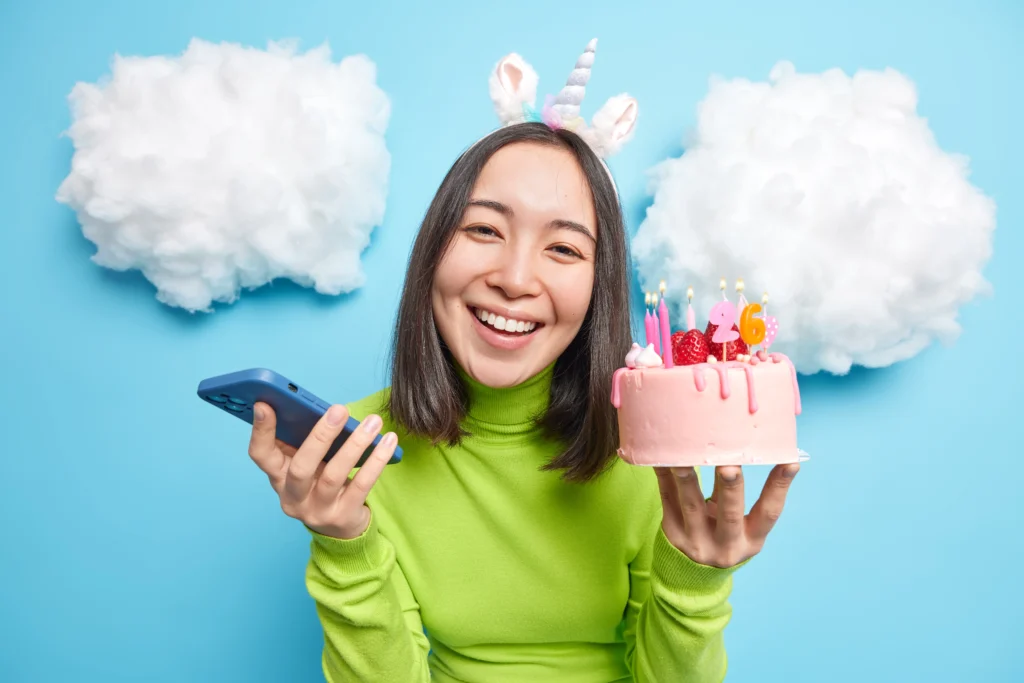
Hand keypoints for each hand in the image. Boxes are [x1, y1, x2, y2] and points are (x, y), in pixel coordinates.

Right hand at [247, 402, 396, 539]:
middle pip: (300, 467)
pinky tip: (387, 441)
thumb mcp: (307, 466)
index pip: (261, 455)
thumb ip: (306, 443)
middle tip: (339, 409)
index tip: (264, 404)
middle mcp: (292, 497)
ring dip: (355, 444)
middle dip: (320, 436)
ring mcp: (318, 510)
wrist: (340, 529)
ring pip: (334, 475)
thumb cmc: (321, 484)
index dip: (261, 431)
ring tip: (373, 422)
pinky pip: (361, 485)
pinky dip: (376, 461)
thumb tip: (324, 409)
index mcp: (278, 477)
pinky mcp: (343, 516)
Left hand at [655, 464, 798, 567]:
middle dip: (731, 488)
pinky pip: (667, 500)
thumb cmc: (724, 535)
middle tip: (730, 465)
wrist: (691, 574)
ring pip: (692, 506)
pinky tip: (660, 457)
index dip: (780, 487)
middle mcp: (725, 544)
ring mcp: (696, 540)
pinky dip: (664, 477)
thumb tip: (741, 445)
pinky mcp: (671, 532)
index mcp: (751, 539)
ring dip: (688, 479)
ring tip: (684, 458)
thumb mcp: (741, 525)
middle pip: (729, 514)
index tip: (791, 461)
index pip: (769, 512)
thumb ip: (737, 492)